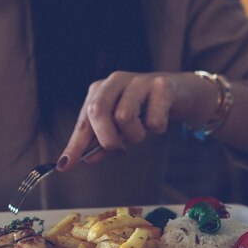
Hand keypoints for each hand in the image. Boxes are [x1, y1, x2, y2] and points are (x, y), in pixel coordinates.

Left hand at [57, 71, 214, 170]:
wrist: (181, 93)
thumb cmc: (145, 109)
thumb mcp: (120, 127)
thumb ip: (101, 142)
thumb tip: (84, 159)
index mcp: (100, 90)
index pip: (83, 120)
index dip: (75, 144)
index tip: (66, 165)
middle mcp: (116, 81)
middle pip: (97, 110)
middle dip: (105, 139)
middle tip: (118, 150)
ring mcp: (139, 81)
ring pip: (124, 116)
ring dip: (135, 135)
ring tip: (142, 132)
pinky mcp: (162, 86)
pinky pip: (154, 120)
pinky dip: (156, 129)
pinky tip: (159, 123)